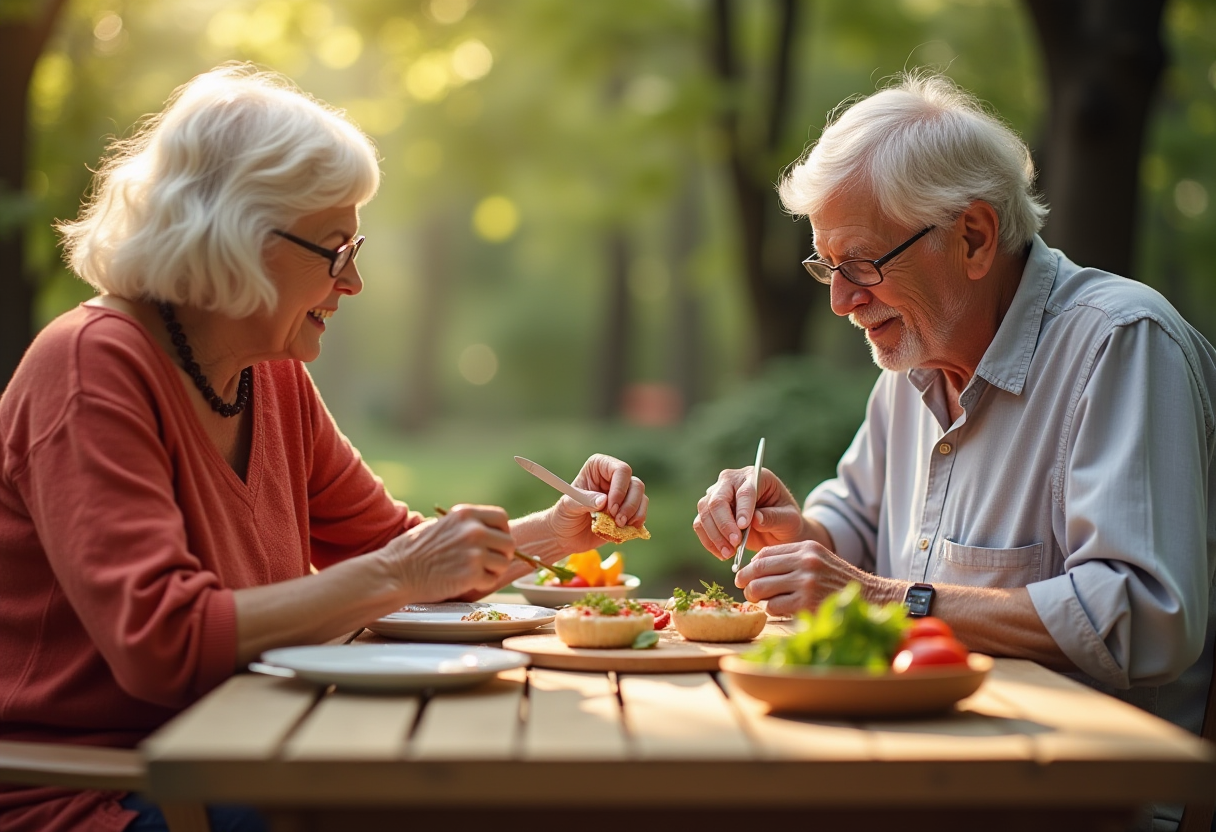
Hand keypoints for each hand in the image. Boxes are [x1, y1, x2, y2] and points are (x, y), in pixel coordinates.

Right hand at [385, 505, 514, 601]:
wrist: (396, 573)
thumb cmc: (412, 551)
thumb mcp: (439, 525)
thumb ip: (463, 526)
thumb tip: (486, 532)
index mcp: (465, 514)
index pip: (501, 518)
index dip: (501, 532)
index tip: (495, 542)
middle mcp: (473, 530)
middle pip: (508, 543)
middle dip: (501, 555)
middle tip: (488, 564)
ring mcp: (474, 552)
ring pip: (503, 563)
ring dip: (493, 571)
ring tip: (475, 574)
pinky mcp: (471, 574)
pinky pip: (491, 580)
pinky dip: (482, 584)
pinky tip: (466, 583)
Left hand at [547, 454, 647, 552]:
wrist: (566, 536)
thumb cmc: (564, 515)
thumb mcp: (568, 507)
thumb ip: (584, 501)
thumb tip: (604, 500)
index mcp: (598, 468)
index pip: (620, 470)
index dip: (620, 488)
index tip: (611, 507)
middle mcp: (614, 478)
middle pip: (636, 485)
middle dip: (629, 505)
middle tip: (617, 520)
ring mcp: (623, 494)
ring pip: (641, 498)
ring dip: (634, 514)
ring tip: (618, 526)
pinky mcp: (628, 510)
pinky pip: (642, 512)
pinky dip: (637, 523)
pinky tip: (624, 530)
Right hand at [693, 467, 804, 559]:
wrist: (778, 531)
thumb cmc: (787, 521)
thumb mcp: (790, 520)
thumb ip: (774, 518)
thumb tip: (755, 520)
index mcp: (755, 476)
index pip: (744, 490)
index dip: (742, 508)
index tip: (743, 527)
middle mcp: (732, 481)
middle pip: (718, 499)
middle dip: (724, 524)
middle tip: (735, 544)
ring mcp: (717, 494)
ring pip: (705, 511)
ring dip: (714, 535)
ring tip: (729, 553)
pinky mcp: (709, 511)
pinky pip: (700, 524)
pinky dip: (708, 540)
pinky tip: (722, 554)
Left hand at [734, 540, 877, 617]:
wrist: (869, 596)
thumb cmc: (838, 580)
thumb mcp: (818, 558)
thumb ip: (791, 558)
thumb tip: (755, 566)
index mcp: (806, 548)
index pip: (765, 553)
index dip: (750, 565)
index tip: (745, 574)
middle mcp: (805, 562)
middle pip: (759, 569)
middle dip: (745, 581)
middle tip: (744, 589)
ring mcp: (806, 582)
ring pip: (761, 588)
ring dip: (755, 597)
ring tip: (759, 601)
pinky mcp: (806, 603)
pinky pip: (773, 606)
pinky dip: (771, 610)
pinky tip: (778, 610)